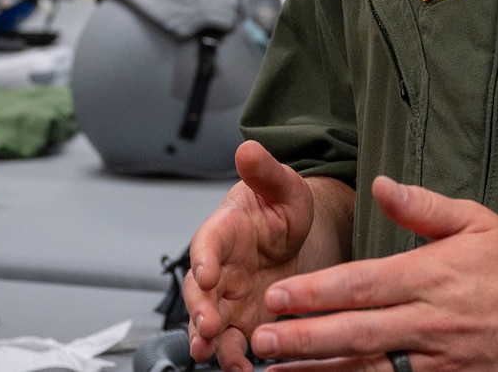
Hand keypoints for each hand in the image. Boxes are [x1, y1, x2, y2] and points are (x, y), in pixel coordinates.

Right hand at [185, 141, 319, 370]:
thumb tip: (248, 147)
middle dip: (199, 310)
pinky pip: (233, 343)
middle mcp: (220, 267)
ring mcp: (230, 298)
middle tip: (208, 325)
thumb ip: (265, 171)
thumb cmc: (283, 206)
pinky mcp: (245, 321)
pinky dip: (233, 357)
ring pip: (209, 323)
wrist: (298, 235)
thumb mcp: (282, 185)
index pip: (206, 242)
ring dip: (208, 340)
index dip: (204, 258)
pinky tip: (244, 369)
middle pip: (198, 291)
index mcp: (224, 231)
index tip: (207, 274)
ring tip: (213, 354)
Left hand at [249, 176, 497, 371]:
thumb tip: (380, 184)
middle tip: (262, 342)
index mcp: (431, 276)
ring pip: (372, 369)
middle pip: (358, 332)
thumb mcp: (478, 222)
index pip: (362, 285)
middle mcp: (431, 321)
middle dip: (305, 339)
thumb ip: (423, 206)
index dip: (317, 293)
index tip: (279, 296)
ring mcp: (442, 360)